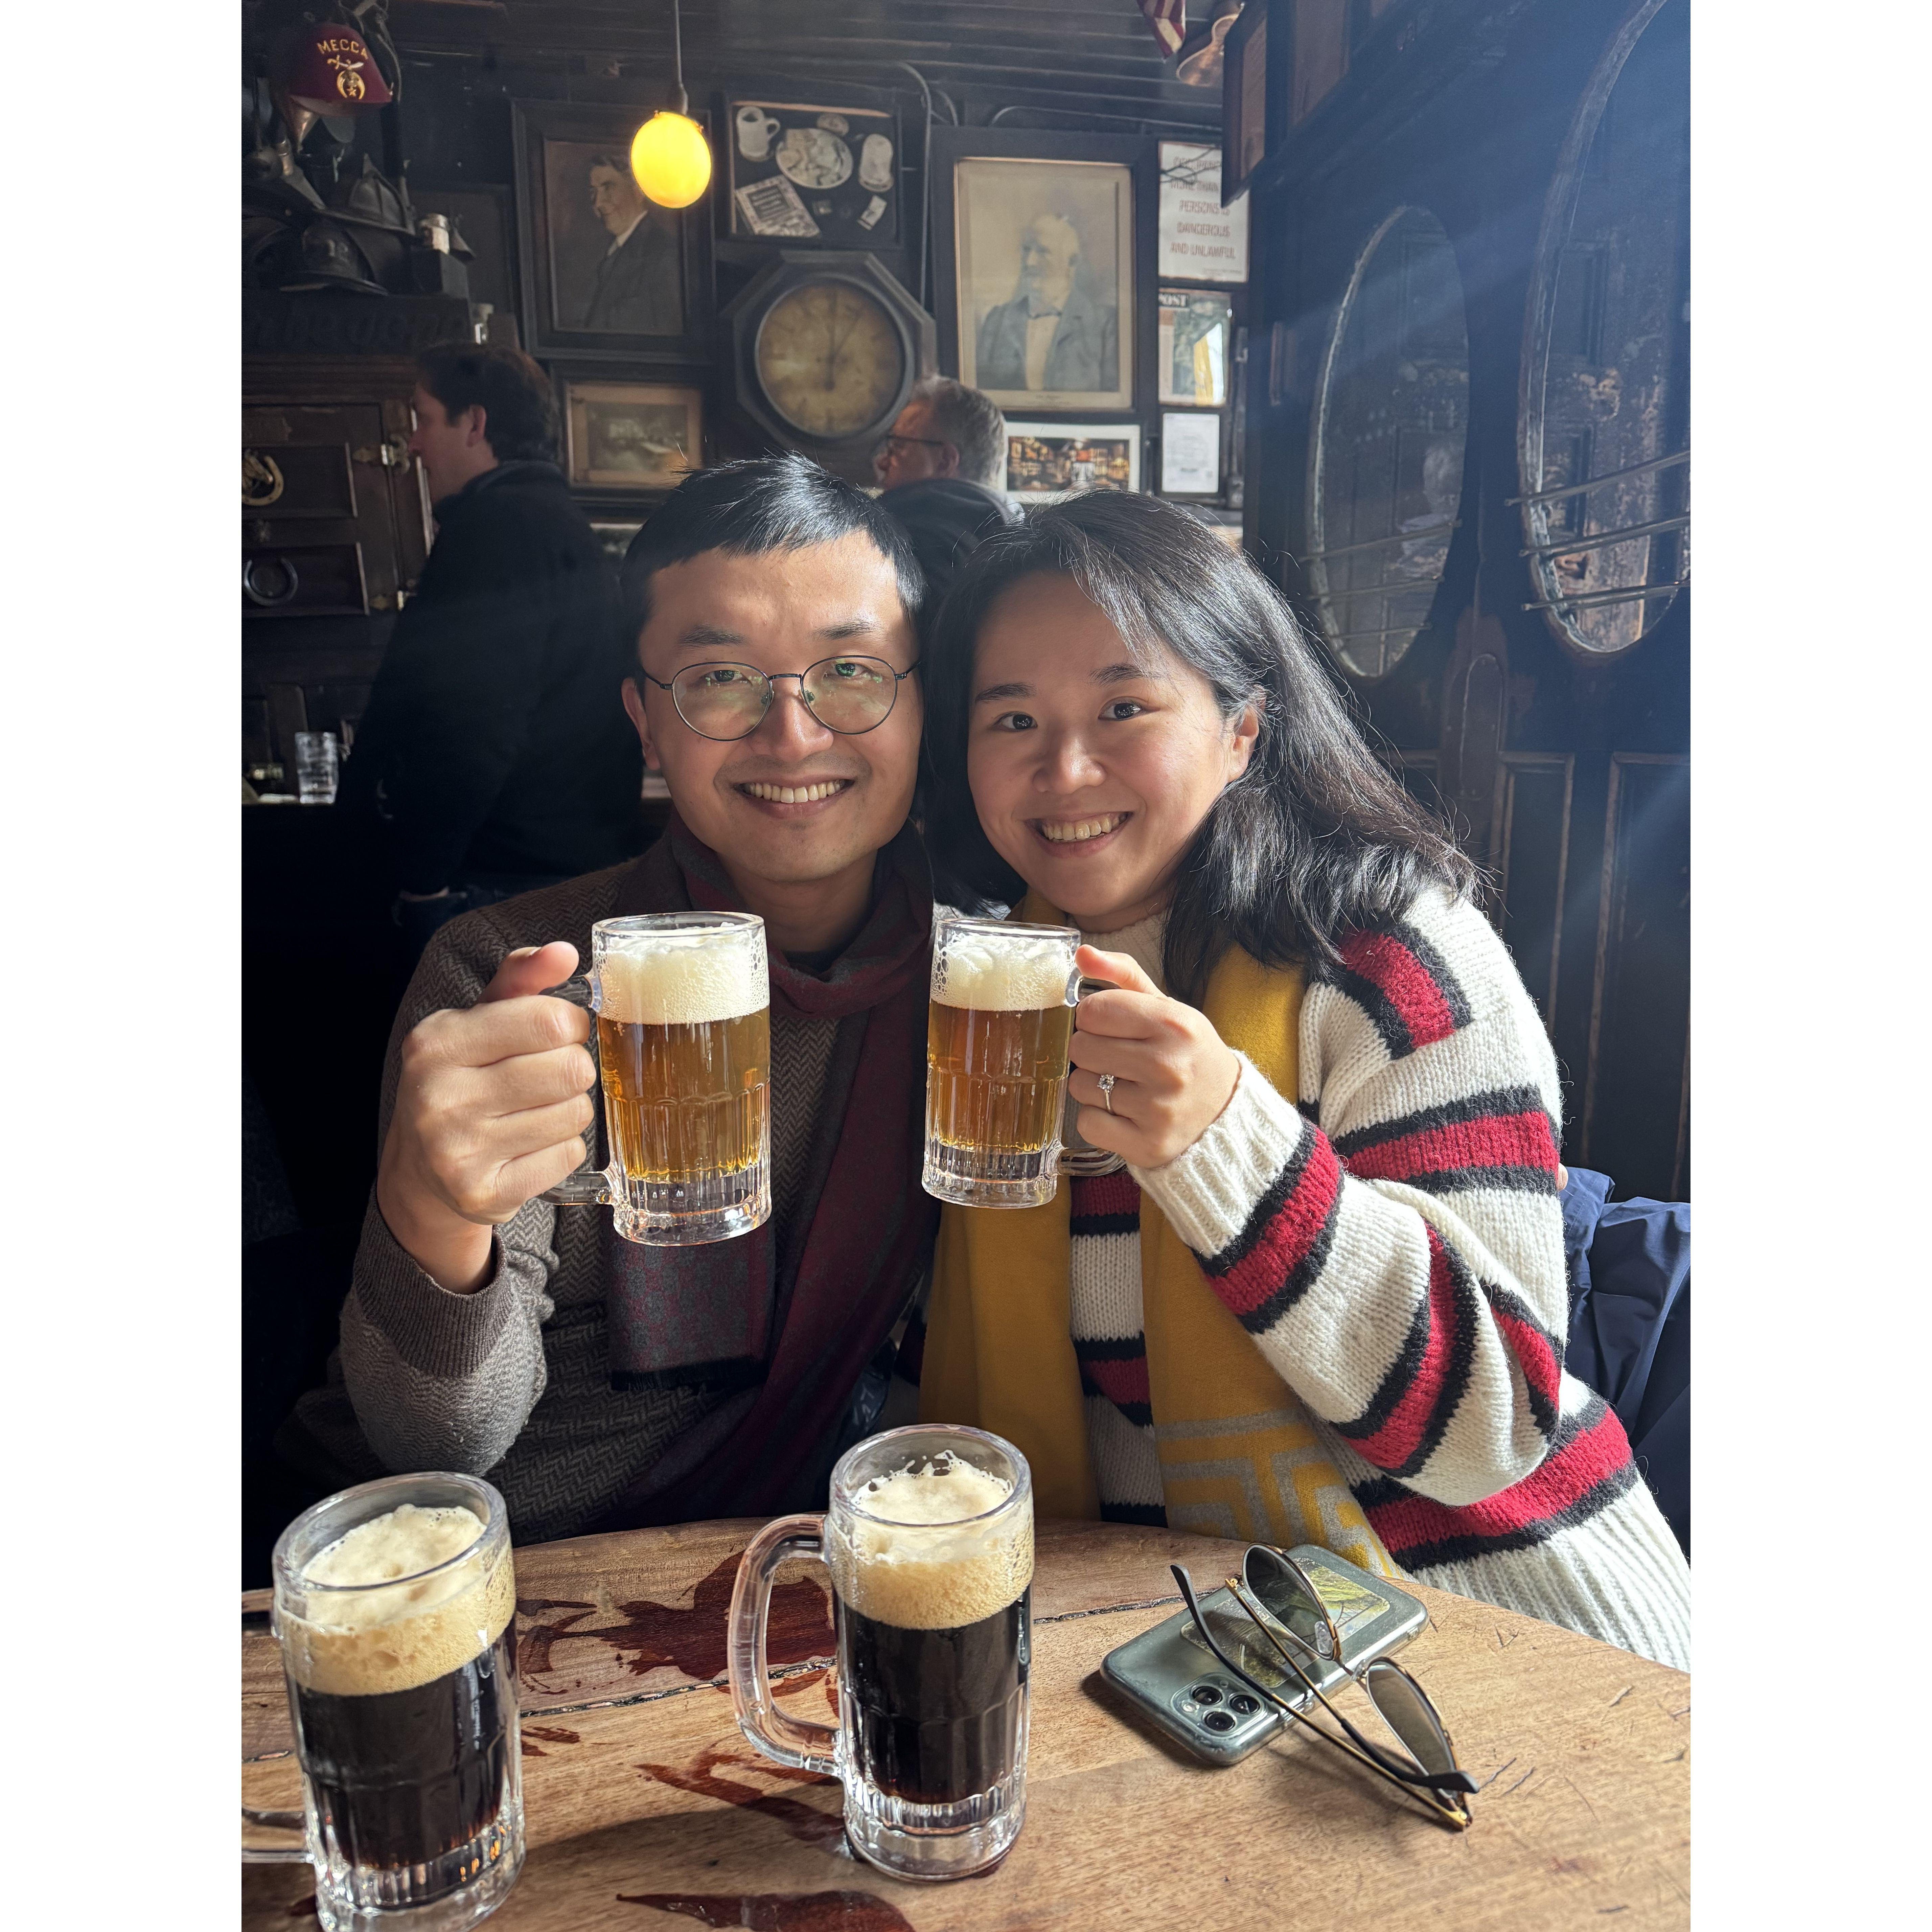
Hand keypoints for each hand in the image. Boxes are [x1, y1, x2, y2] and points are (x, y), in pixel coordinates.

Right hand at [375, 942, 595, 1292]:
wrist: (422, 1171)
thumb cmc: (462, 1080)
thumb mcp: (479, 1020)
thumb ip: (522, 979)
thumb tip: (564, 952)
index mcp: (436, 1041)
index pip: (549, 1020)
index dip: (570, 1024)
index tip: (557, 1033)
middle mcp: (439, 1096)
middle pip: (570, 1069)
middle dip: (573, 1068)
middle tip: (547, 1076)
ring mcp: (458, 1150)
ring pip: (575, 1113)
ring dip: (569, 1110)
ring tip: (535, 1111)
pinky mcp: (484, 1193)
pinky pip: (568, 1156)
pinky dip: (561, 1149)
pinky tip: (530, 1145)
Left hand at [1066, 945, 1242, 1170]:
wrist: (1225, 1112)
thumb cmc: (1186, 1053)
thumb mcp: (1165, 1006)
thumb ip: (1123, 974)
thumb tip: (1082, 954)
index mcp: (1174, 1023)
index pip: (1093, 1010)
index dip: (1094, 1017)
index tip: (1112, 1026)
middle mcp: (1167, 1065)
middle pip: (1080, 1048)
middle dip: (1092, 1051)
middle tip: (1119, 1058)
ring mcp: (1157, 1109)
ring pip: (1079, 1086)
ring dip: (1093, 1084)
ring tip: (1124, 1085)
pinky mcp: (1146, 1145)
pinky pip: (1088, 1123)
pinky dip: (1098, 1118)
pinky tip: (1123, 1113)